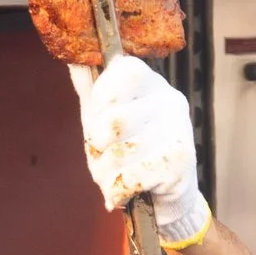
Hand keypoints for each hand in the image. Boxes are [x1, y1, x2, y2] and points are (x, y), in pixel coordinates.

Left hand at [69, 57, 209, 243]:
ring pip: (121, 153)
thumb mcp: (102, 115)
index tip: (97, 119)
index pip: (124, 70)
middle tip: (104, 155)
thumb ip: (89, 87)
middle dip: (97, 147)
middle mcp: (169, 100)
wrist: (162, 195)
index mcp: (150, 82)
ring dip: (105, 174)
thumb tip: (74, 59)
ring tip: (113, 177)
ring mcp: (178, 130)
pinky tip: (124, 191)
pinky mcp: (181, 162)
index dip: (101, 96)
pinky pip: (133, 176)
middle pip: (114, 119)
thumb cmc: (128, 149)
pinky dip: (118, 190)